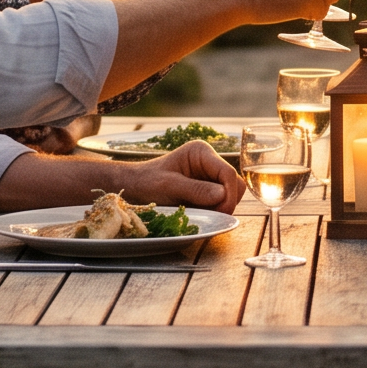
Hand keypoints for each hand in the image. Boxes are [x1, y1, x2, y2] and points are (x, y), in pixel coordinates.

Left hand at [129, 140, 245, 210]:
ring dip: (220, 208)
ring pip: (230, 195)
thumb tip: (222, 195)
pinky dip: (214, 211)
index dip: (228, 194)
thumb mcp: (168, 186)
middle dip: (226, 202)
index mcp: (201, 152)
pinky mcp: (206, 191)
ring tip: (199, 213)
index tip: (221, 212)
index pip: (227, 173)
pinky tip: (198, 213)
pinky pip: (221, 203)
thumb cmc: (146, 182)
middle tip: (210, 215)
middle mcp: (209, 162)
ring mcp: (209, 177)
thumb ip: (195, 189)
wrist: (132, 188)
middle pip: (234, 184)